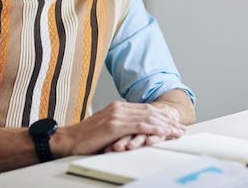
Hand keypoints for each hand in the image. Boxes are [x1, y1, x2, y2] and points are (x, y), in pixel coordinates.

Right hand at [51, 101, 185, 156]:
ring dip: (165, 125)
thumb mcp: (107, 130)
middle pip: (150, 112)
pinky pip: (139, 126)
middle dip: (167, 120)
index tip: (172, 123)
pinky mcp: (114, 125)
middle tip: (180, 128)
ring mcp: (117, 115)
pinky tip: (163, 132)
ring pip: (148, 117)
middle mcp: (119, 108)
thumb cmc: (84, 139)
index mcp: (117, 107)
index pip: (145, 109)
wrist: (66, 140)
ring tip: (177, 131)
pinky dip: (154, 129)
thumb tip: (135, 134)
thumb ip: (121, 128)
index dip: (161, 116)